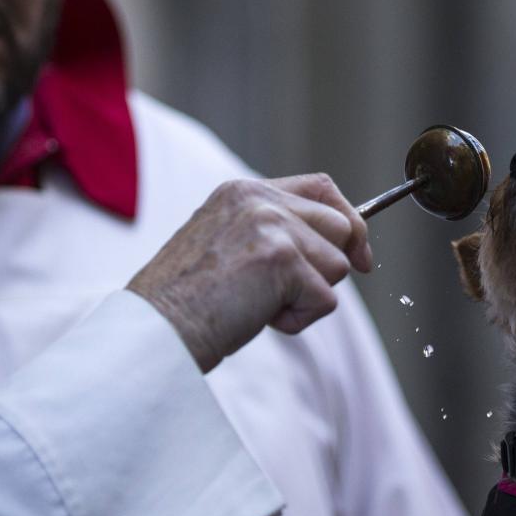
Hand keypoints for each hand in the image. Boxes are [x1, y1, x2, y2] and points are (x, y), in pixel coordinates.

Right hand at [127, 173, 372, 371]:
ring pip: (337, 266)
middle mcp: (259, 200)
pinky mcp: (283, 259)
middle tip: (287, 295)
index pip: (322, 187)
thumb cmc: (187, 300)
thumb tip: (343, 252)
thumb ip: (275, 233)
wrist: (155, 328)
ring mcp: (273, 226)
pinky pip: (326, 300)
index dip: (349, 219)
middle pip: (341, 227)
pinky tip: (257, 318)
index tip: (360, 254)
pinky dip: (298, 321)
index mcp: (244, 191)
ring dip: (306, 298)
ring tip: (257, 305)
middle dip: (328, 267)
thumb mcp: (229, 245)